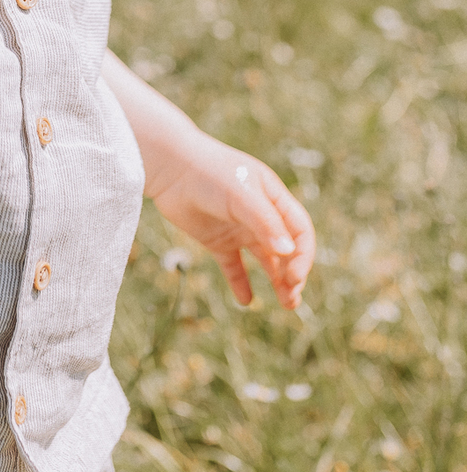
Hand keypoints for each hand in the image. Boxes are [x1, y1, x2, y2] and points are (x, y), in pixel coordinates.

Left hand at [150, 130, 314, 310]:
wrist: (169, 167)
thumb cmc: (209, 173)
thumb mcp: (241, 195)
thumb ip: (265, 223)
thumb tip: (288, 252)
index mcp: (273, 198)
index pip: (300, 231)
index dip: (303, 255)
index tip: (293, 277)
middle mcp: (260, 215)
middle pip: (287, 250)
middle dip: (293, 274)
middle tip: (291, 297)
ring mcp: (239, 228)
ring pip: (266, 260)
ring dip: (277, 282)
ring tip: (287, 304)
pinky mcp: (217, 240)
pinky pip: (234, 266)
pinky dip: (241, 283)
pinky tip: (245, 300)